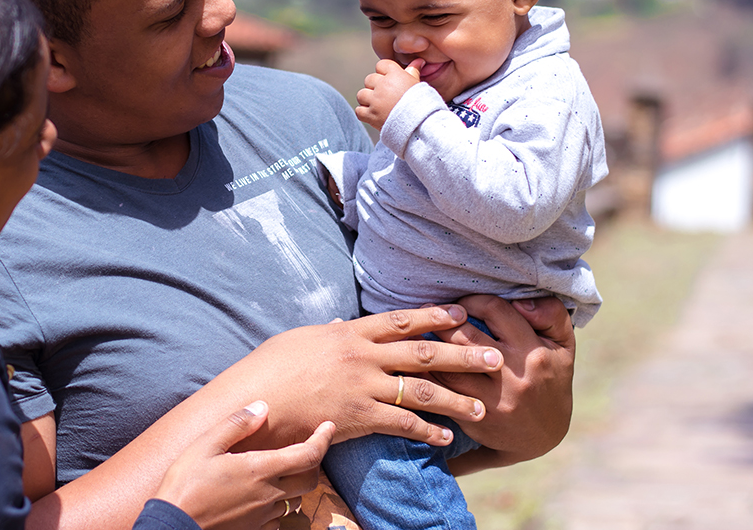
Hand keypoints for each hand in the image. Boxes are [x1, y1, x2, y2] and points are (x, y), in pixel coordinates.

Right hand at [154, 402, 333, 529]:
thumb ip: (236, 424)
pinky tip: (262, 497)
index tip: (328, 426)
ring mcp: (263, 517)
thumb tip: (262, 407)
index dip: (323, 439)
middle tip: (307, 447)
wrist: (173, 525)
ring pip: (295, 499)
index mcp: (260, 470)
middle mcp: (269, 495)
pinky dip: (278, 504)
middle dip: (315, 461)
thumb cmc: (185, 483)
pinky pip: (278, 518)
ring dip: (295, 484)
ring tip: (281, 471)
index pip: (308, 455)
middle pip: (311, 479)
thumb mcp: (205, 445)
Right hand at [216, 306, 500, 451]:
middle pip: (423, 353)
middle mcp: (362, 356)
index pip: (401, 320)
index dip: (435, 317)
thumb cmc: (271, 368)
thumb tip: (341, 322)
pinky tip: (447, 436)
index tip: (463, 314)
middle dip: (463, 354)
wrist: (256, 399)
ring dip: (456, 397)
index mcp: (349, 333)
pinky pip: (402, 423)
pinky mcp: (359, 417)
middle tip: (496, 356)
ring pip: (421, 390)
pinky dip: (428, 430)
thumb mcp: (301, 340)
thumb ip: (328, 332)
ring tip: (483, 405)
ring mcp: (362, 387)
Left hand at [355, 58, 422, 130]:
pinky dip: (364, 113)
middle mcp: (383, 85)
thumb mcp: (418, 84)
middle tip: (386, 96)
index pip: (381, 65)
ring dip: (367, 99)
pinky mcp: (370, 115)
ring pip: (361, 94)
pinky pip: (359, 110)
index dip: (384, 72)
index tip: (391, 81)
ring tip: (378, 105)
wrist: (421, 124)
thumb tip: (419, 61)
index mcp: (394, 75)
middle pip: (369, 79)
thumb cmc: (421, 103)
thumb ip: (414, 71)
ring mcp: (375, 100)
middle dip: (375, 87)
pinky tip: (373, 115)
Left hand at [431, 295, 575, 468]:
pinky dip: (427, 377)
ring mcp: (494, 400)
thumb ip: (551, 313)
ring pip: (450, 368)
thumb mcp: (562, 345)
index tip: (460, 304)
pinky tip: (415, 364)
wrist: (545, 435)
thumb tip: (521, 300)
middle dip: (442, 322)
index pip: (495, 311)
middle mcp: (514, 375)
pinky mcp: (477, 419)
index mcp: (533, 351)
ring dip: (428, 349)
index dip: (472, 301)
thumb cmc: (549, 378)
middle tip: (427, 311)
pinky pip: (444, 393)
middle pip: (465, 338)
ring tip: (414, 334)